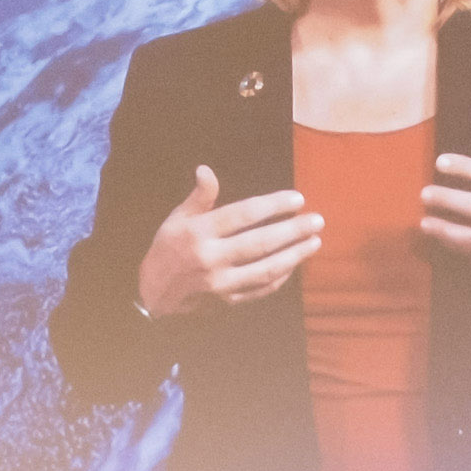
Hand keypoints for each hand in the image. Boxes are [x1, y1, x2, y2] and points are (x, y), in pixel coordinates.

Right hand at [135, 164, 322, 316]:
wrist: (153, 293)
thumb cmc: (168, 249)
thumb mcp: (176, 218)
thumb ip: (199, 197)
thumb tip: (205, 170)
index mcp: (199, 232)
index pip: (243, 215)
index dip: (273, 205)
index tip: (297, 199)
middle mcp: (211, 258)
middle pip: (260, 243)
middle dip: (292, 231)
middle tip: (317, 220)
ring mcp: (221, 283)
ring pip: (265, 269)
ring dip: (294, 255)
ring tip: (315, 242)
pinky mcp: (227, 300)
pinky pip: (260, 289)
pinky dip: (280, 277)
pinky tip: (294, 264)